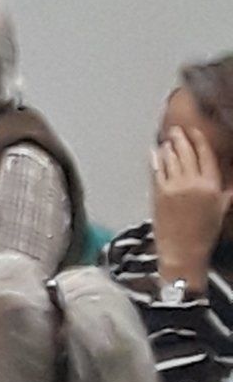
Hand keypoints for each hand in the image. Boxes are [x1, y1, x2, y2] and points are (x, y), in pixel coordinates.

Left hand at [152, 129, 230, 291]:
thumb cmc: (204, 233)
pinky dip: (156, 158)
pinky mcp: (160, 192)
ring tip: (167, 140)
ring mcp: (175, 187)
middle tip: (176, 130)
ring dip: (168, 146)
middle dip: (181, 138)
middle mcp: (195, 183)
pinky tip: (155, 151)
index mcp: (212, 186)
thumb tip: (231, 180)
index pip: (206, 155)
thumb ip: (227, 192)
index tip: (193, 131)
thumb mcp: (221, 210)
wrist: (183, 251)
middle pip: (187, 152)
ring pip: (171, 158)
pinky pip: (158, 169)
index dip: (198, 140)